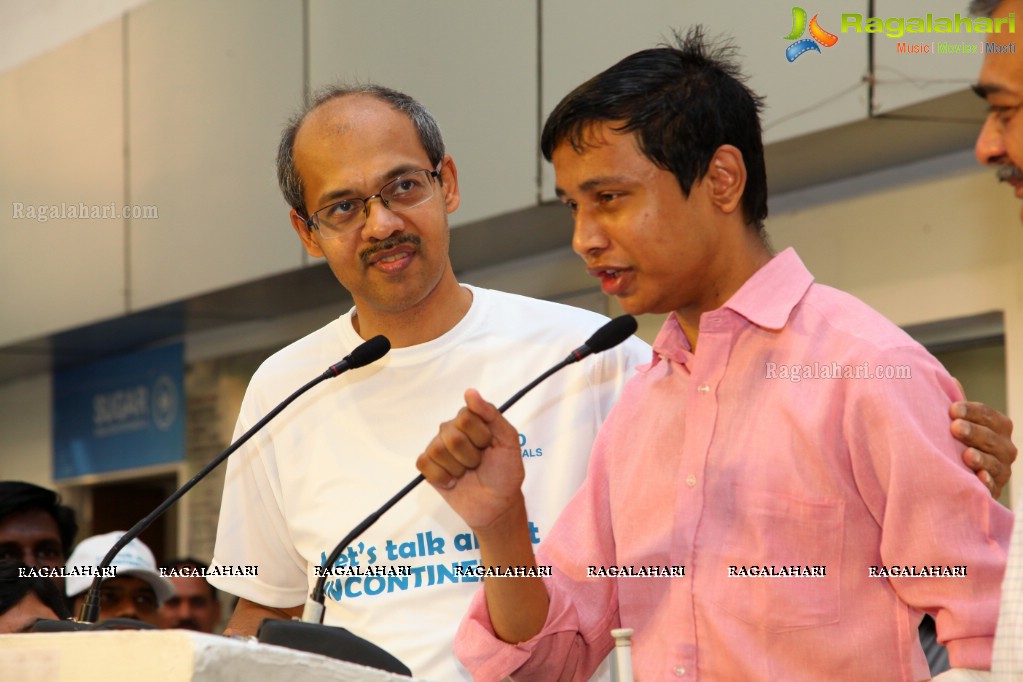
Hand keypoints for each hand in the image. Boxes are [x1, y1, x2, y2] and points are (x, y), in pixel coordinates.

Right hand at [416, 389, 525, 529]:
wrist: (497, 504)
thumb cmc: (505, 472)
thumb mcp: (508, 441)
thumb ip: (491, 414)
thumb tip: (470, 392)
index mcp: (471, 419)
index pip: (465, 418)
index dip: (480, 437)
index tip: (490, 446)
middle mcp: (451, 429)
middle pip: (451, 436)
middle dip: (470, 456)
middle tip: (479, 463)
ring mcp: (438, 447)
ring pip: (437, 450)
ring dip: (457, 468)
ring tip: (467, 472)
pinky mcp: (428, 466)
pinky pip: (424, 464)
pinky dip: (442, 477)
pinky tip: (453, 481)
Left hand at [950, 399, 1015, 498]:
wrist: (960, 475)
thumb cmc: (959, 441)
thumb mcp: (959, 421)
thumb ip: (958, 405)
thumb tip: (950, 379)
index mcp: (999, 426)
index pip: (989, 415)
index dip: (972, 411)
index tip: (952, 409)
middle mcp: (1005, 447)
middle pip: (991, 437)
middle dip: (973, 432)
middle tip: (955, 428)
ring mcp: (1002, 470)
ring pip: (995, 462)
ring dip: (981, 458)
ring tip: (966, 455)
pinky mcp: (995, 490)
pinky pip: (993, 487)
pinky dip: (987, 482)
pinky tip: (978, 478)